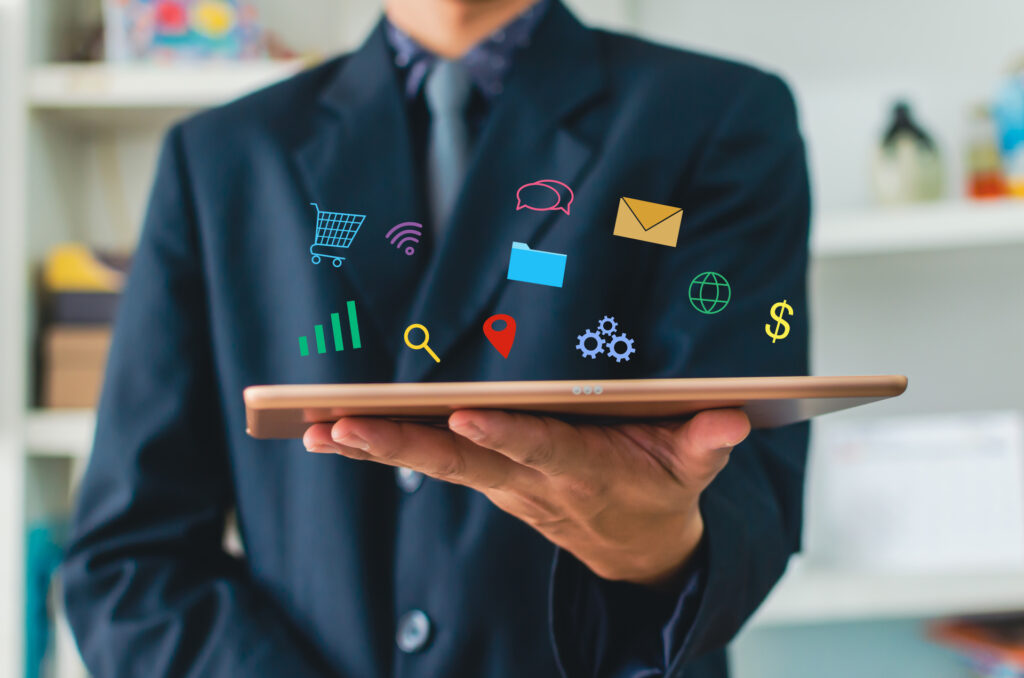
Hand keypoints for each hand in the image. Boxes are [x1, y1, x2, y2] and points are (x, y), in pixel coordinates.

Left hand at [303, 408, 749, 588]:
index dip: (503, 434)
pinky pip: (433, 463)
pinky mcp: (491, 482)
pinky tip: (332, 433)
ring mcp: (505, 487)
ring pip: (435, 464)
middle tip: (339, 426)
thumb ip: (706, 440)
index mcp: (582, 471)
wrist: (638, 554)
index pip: (537, 449)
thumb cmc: (662, 493)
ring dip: (375, 449)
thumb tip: (734, 416)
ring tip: (315, 430)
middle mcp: (531, 482)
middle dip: (400, 446)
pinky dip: (384, 448)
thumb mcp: (693, 471)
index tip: (460, 414)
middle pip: (460, 461)